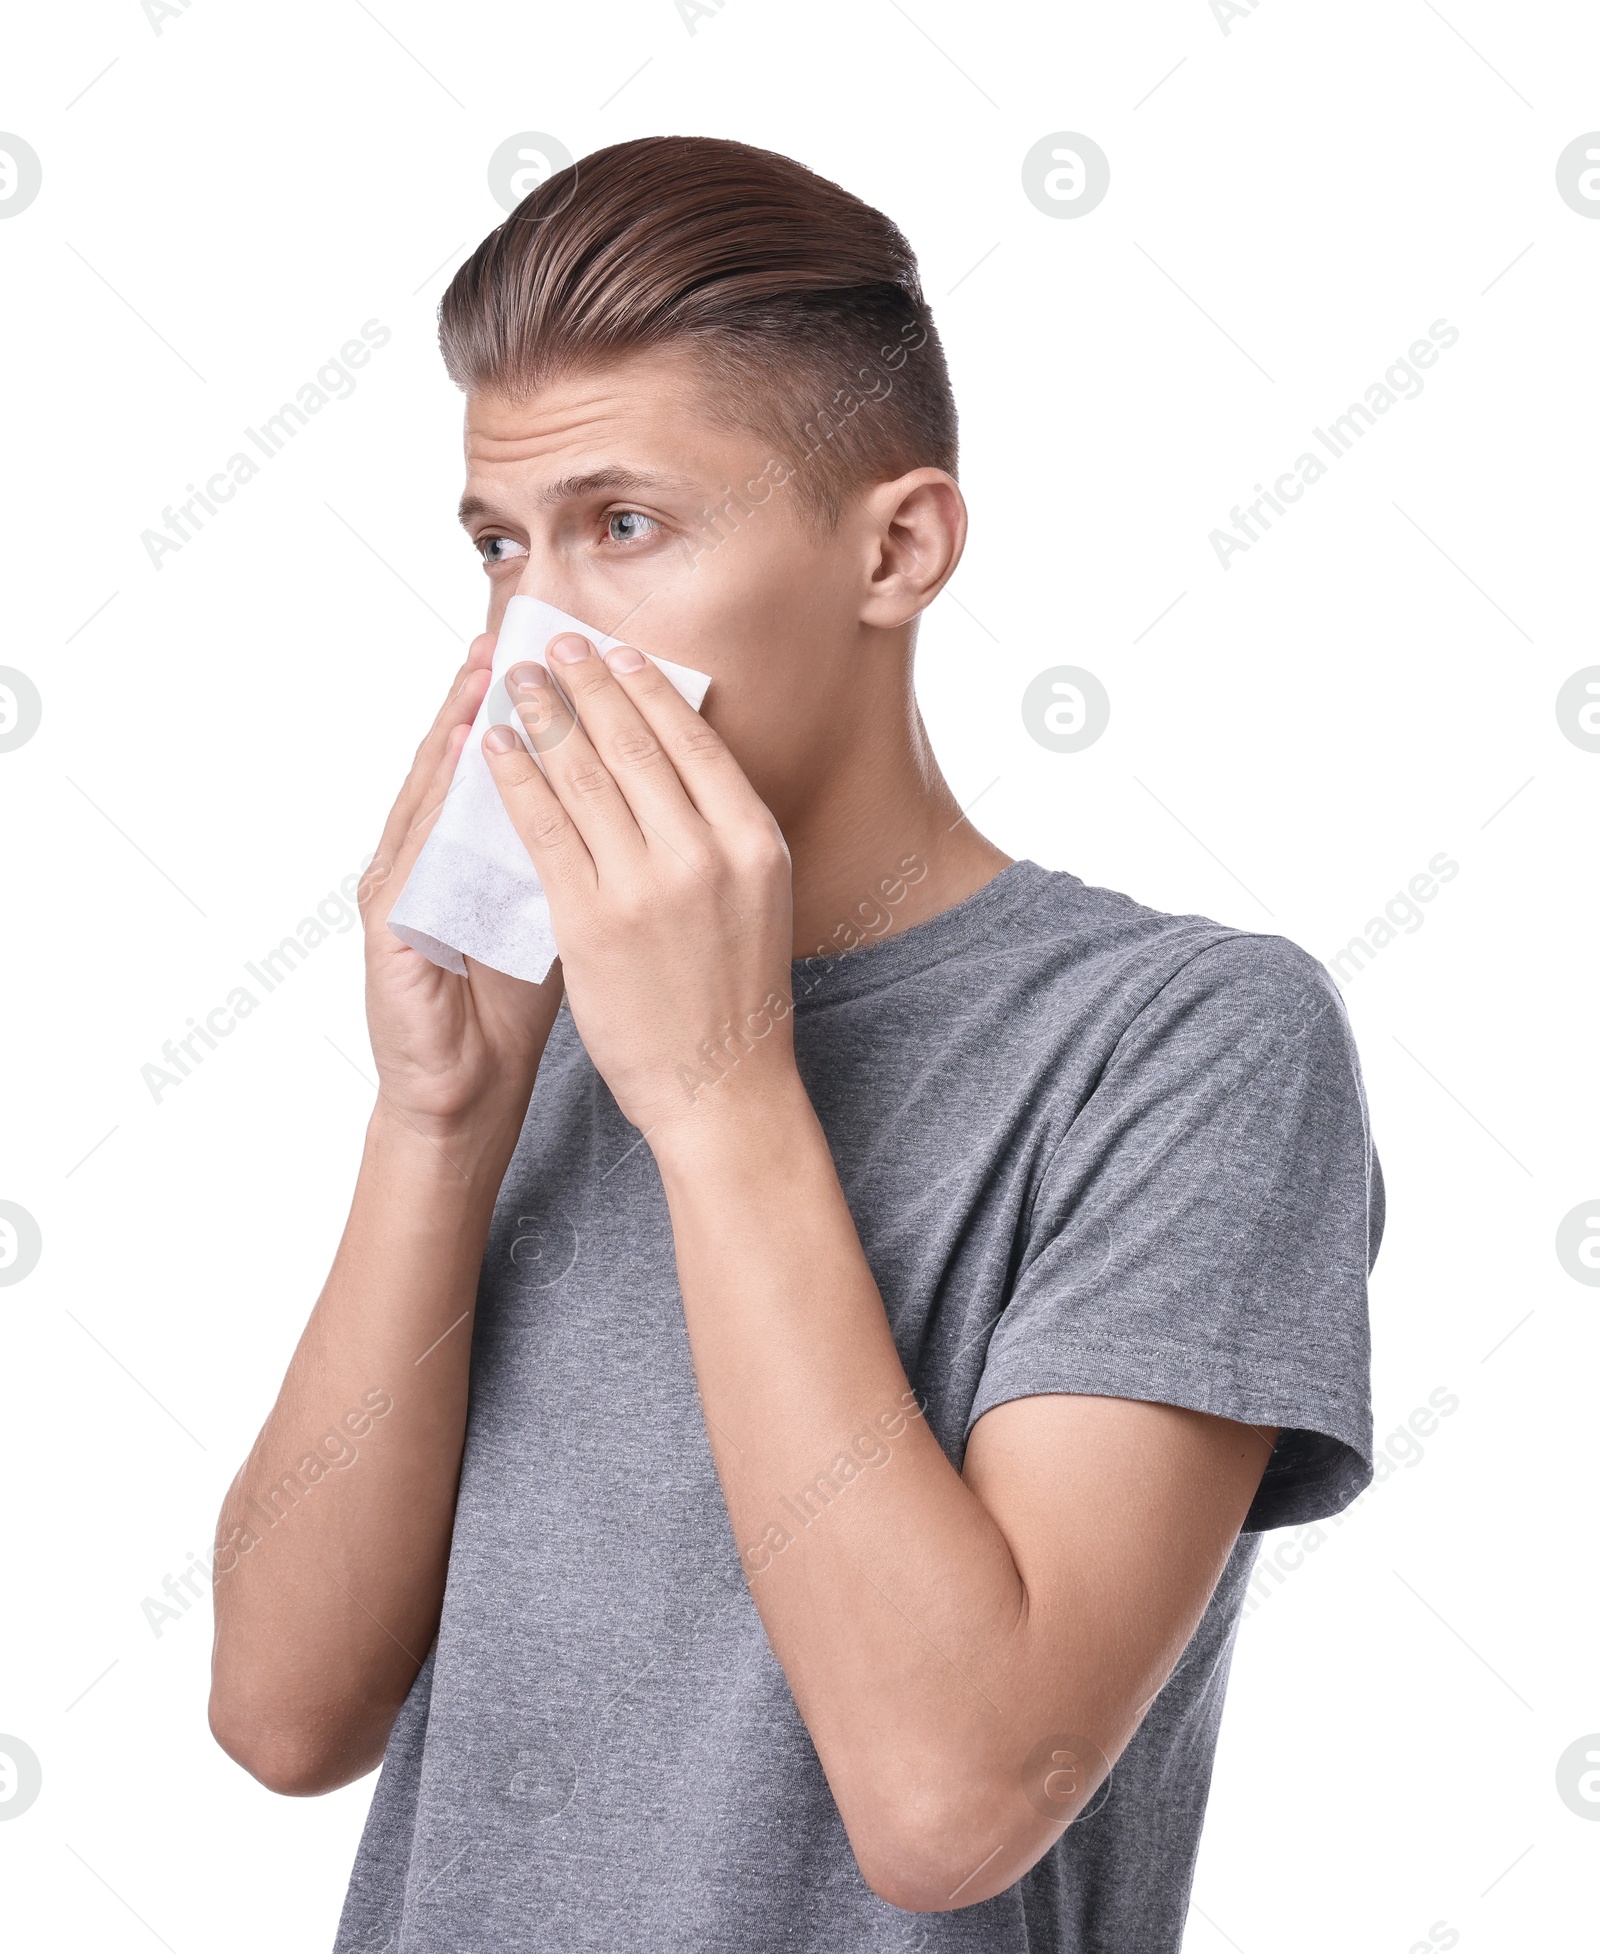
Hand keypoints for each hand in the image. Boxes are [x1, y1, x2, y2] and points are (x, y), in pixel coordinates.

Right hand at [360, 634, 564, 1139]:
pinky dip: (437, 801)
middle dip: (483, 695)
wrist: (467, 1085)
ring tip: (482, 672)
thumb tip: (635, 788)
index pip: (494, 763)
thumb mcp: (556, 908)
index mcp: (469, 850)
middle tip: (510, 634)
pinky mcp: (386, 926)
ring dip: (453, 728)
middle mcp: (426, 856)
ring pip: (427, 791)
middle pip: (452, 759)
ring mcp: (398, 885)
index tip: (557, 651)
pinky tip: (459, 757)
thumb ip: (575, 849)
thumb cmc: (514, 999)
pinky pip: (414, 850)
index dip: (523, 708)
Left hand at [481, 633, 796, 1143]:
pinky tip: (494, 748)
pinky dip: (513, 780)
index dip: (646, 690)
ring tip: (516, 679)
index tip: (615, 653)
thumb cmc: (735, 993)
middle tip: (555, 642)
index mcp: (753, 841)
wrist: (719, 1087)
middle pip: (633, 745)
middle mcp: (705, 853)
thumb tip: (683, 758)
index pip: (693, 741)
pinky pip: (542, 830)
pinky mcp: (590, 921)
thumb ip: (722, 830)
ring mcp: (645, 886)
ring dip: (542, 716)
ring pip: (583, 777)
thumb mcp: (757, 896)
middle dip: (586, 684)